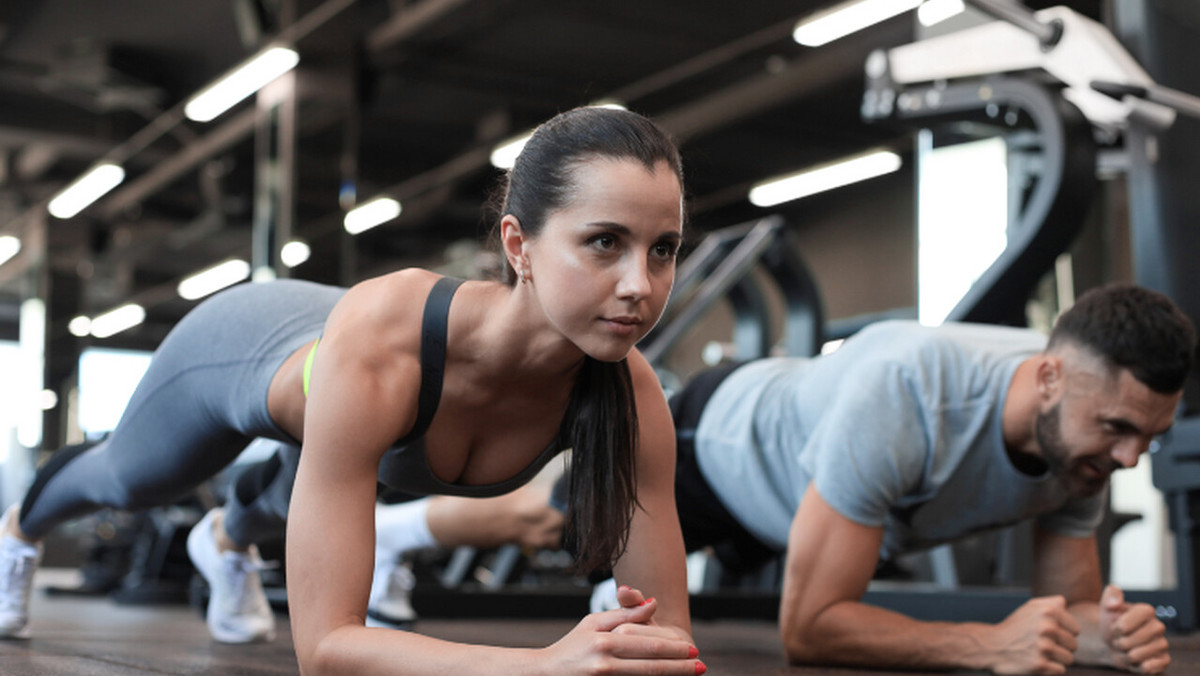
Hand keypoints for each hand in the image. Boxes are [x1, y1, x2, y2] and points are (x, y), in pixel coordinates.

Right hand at [542, 593, 702, 674]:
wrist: (543, 675)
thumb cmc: (572, 646)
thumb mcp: (593, 623)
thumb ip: (624, 615)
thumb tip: (654, 604)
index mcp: (603, 640)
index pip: (646, 643)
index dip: (672, 646)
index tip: (691, 647)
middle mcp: (603, 662)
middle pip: (650, 664)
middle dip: (679, 665)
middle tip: (700, 664)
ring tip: (692, 674)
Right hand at [989, 595, 1080, 674]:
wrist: (991, 646)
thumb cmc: (1014, 628)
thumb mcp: (1029, 608)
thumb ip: (1051, 603)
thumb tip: (1065, 604)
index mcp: (1048, 611)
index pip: (1076, 630)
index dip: (1064, 634)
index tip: (1048, 635)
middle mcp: (1047, 628)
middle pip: (1073, 646)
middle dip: (1060, 648)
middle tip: (1042, 646)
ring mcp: (1044, 647)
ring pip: (1069, 659)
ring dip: (1056, 660)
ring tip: (1039, 654)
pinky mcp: (1040, 665)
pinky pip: (1060, 671)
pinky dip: (1050, 670)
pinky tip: (1036, 663)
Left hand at [1100, 584, 1170, 673]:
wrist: (1115, 641)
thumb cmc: (1112, 622)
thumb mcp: (1107, 606)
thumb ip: (1110, 596)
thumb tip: (1114, 604)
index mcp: (1147, 611)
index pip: (1129, 623)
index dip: (1119, 627)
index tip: (1116, 627)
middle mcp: (1158, 626)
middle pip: (1131, 640)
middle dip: (1119, 642)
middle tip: (1120, 639)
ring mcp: (1162, 644)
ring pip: (1136, 655)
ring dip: (1125, 655)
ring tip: (1126, 649)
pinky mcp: (1164, 660)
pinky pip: (1150, 667)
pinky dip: (1138, 666)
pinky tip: (1137, 661)